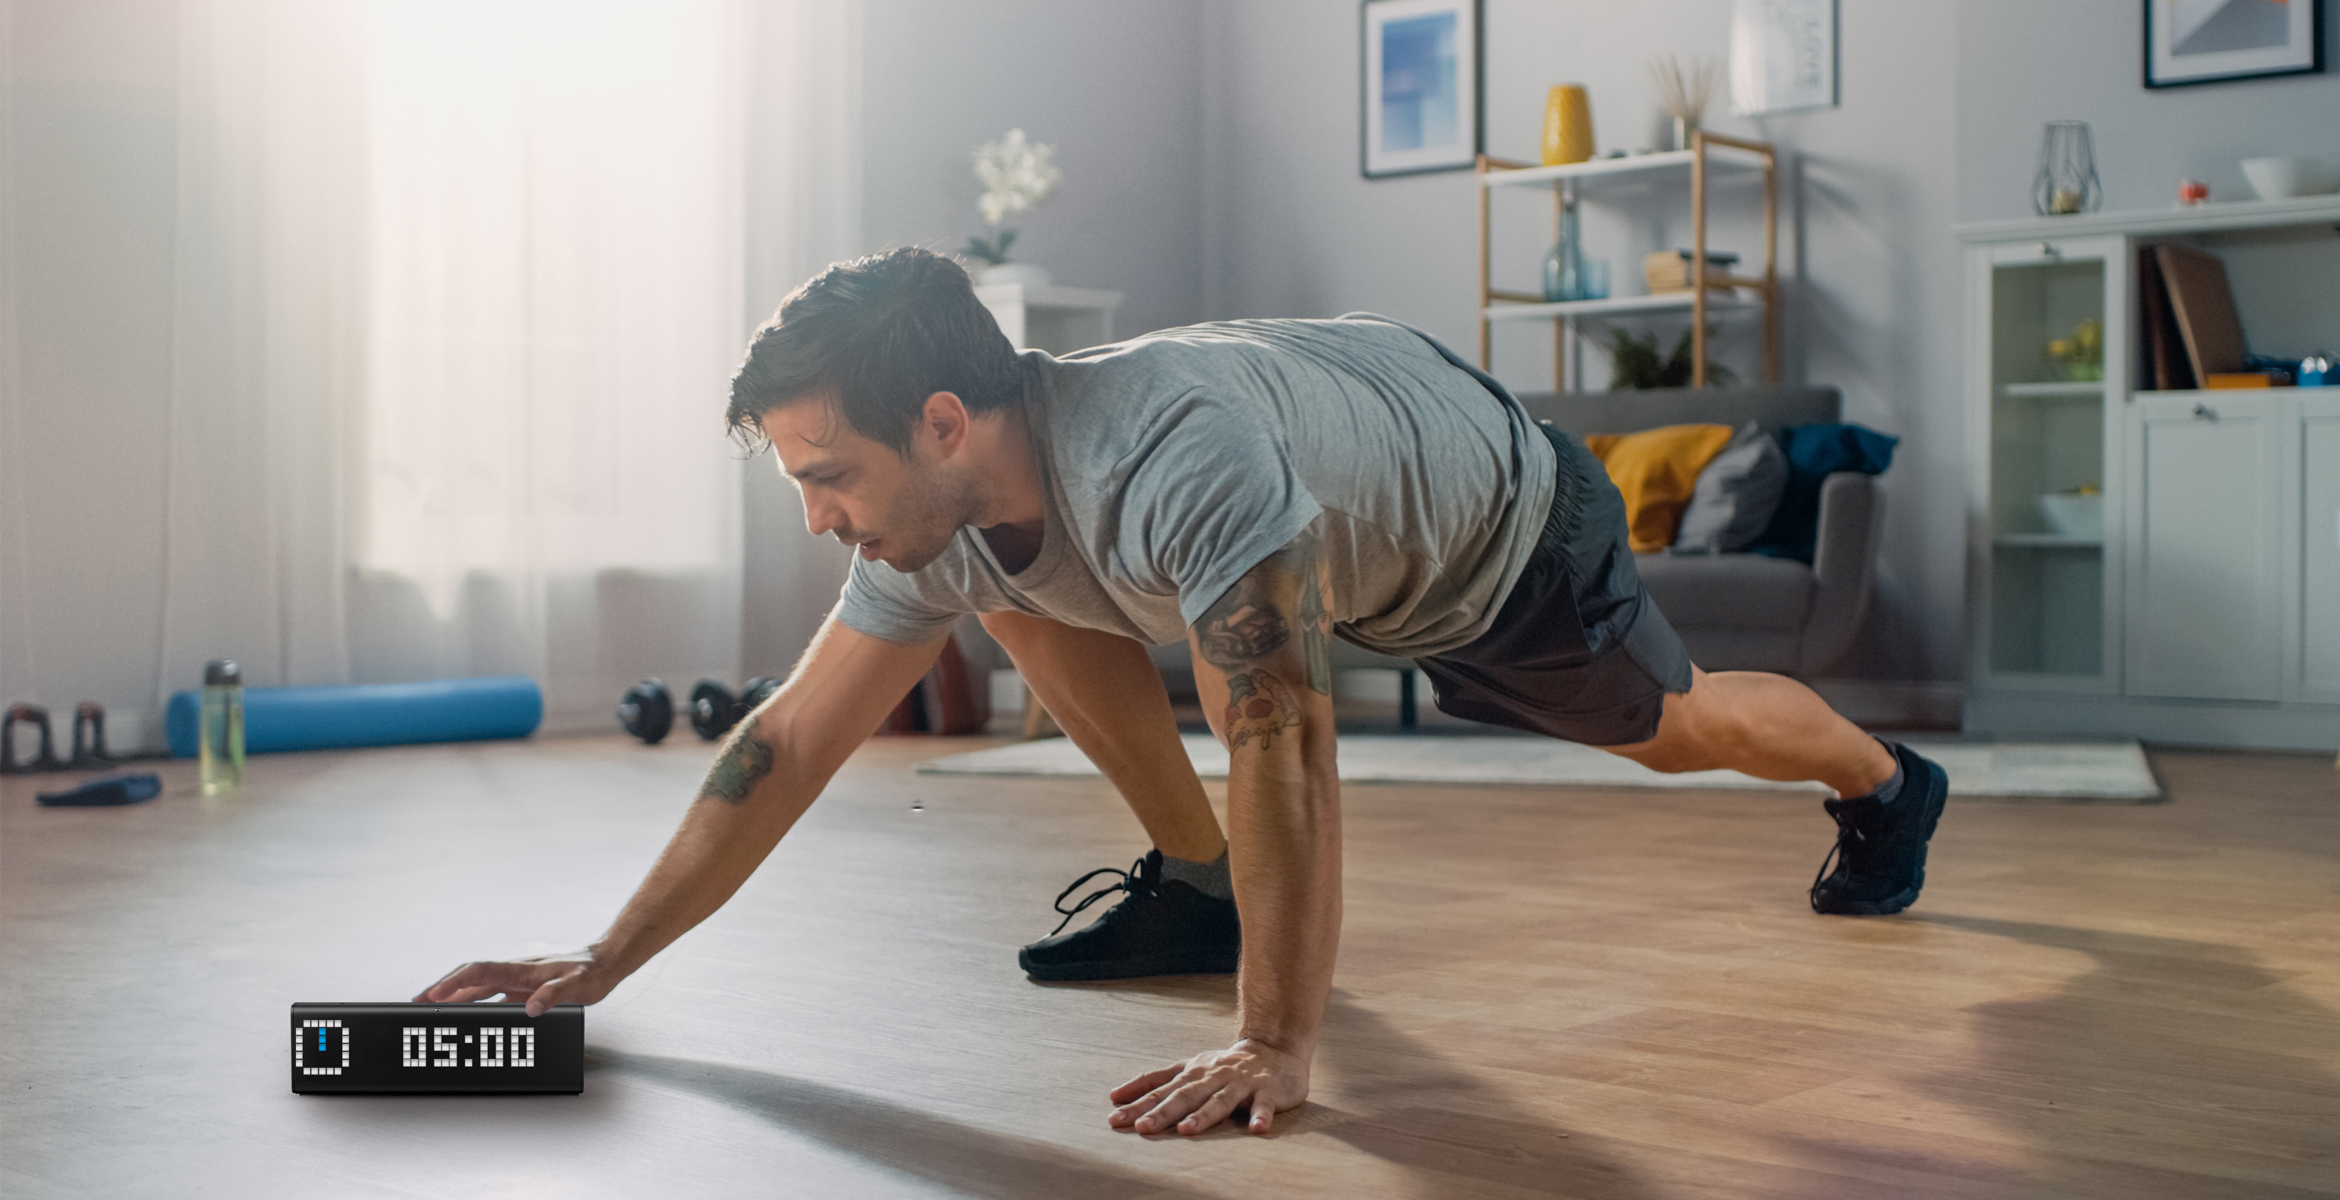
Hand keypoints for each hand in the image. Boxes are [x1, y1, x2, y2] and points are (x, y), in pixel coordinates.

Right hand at [414, 949, 615, 1016]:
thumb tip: (530, 1008)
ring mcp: (516, 981)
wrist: (606, 963)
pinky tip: (465, 1014)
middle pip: (468, 978)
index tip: (433, 994)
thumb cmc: (592, 972)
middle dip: (442, 989)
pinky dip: (473, 1004)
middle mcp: (513, 973)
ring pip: (476, 988)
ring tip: (431, 1010)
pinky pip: (490, 996)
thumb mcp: (577, 986)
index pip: (478, 972)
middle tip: (417, 1002)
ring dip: (454, 998)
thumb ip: (554, 995)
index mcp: (520, 969)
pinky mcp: (521, 989)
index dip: (454, 983)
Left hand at [1107, 1038, 1310, 1135]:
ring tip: (1188, 1130)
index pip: (1161, 1088)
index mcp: (1192, 1073)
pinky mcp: (1267, 1091)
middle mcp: (1212, 1076)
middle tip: (1142, 1127)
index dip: (1138, 1102)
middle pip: (1185, 1095)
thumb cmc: (1224, 1066)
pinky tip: (1257, 1130)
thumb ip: (1156, 1081)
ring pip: (1220, 1100)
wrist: (1274, 1049)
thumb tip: (1115, 1096)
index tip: (1115, 1116)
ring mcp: (1240, 1084)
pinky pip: (1264, 1106)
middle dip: (1163, 1112)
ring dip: (1204, 1115)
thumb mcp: (1188, 1069)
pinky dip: (1260, 1117)